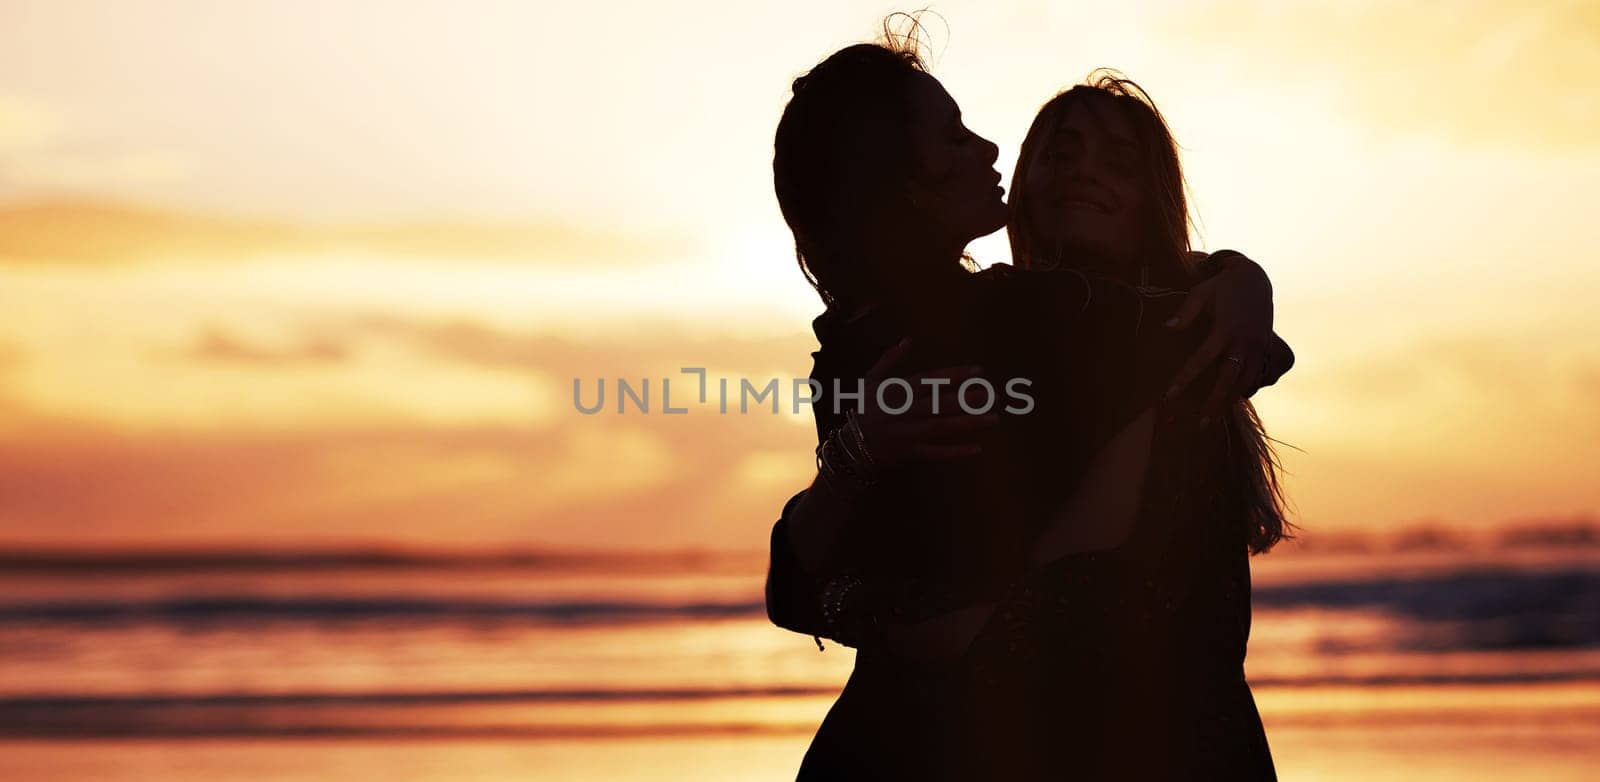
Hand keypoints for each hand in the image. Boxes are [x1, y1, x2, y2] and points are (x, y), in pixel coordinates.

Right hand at [855, 338, 1000, 465]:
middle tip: (995, 395)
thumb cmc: (864, 409)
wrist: (849, 446)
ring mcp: (907, 433)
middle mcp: (902, 411)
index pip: (930, 380)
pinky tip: (978, 448)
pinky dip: (956, 452)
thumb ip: (889, 360)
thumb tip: (908, 340)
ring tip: (994, 418)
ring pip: (941, 427)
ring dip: (968, 423)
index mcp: (896, 391)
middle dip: (969, 398)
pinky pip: (935, 452)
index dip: (955, 375)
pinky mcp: (909, 452)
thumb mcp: (870, 381)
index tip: (980, 371)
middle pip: (940, 403)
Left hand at [1163, 251, 1274, 417]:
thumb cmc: (1222, 286)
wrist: (1256, 279)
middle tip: (1201, 424)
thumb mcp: (1201, 292)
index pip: (1202, 359)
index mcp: (1225, 328)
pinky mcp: (1266, 349)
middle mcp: (1244, 341)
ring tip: (1215, 418)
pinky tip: (1235, 399)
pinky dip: (1248, 388)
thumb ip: (1185, 312)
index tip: (1170, 395)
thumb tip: (1167, 327)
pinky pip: (1259, 375)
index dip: (1186, 378)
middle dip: (1215, 402)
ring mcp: (1258, 346)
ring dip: (1231, 401)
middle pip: (1229, 379)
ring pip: (1246, 381)